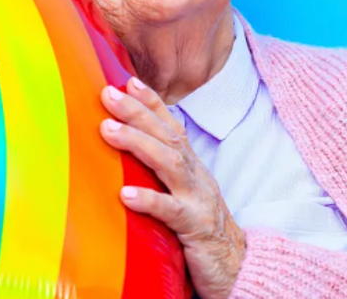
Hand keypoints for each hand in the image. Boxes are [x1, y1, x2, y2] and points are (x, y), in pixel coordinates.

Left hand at [100, 78, 244, 298]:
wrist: (238, 265)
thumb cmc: (201, 228)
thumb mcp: (182, 193)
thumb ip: (161, 173)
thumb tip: (128, 152)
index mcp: (191, 166)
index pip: (171, 126)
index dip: (152, 101)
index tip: (128, 80)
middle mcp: (195, 175)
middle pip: (167, 136)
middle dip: (137, 112)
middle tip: (108, 94)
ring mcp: (197, 198)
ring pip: (169, 163)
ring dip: (137, 143)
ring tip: (107, 129)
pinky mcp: (195, 226)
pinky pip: (171, 211)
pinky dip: (148, 200)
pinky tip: (124, 194)